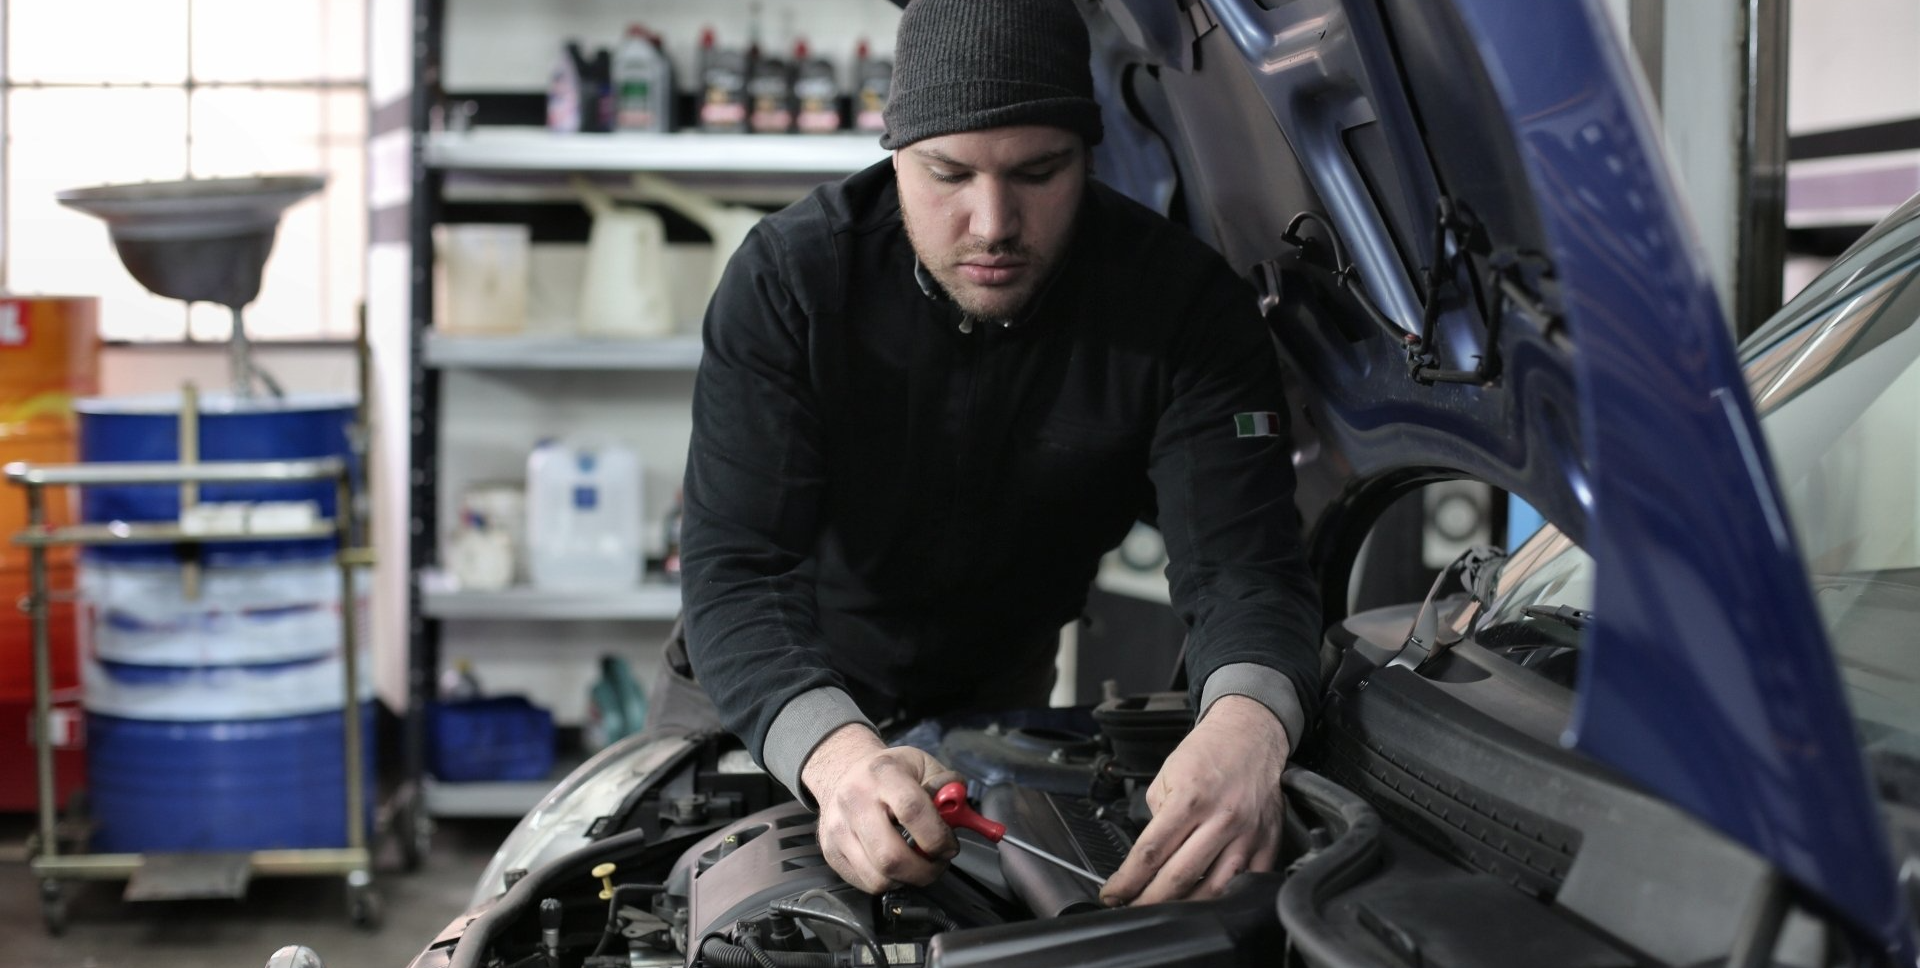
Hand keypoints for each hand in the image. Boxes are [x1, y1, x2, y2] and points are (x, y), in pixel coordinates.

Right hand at [802, 723, 964, 893]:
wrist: (845, 771)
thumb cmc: (889, 771)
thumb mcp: (923, 765)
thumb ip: (948, 788)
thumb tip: (959, 814)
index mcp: (882, 774)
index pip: (912, 810)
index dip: (937, 837)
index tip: (949, 845)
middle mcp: (854, 800)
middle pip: (891, 857)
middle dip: (924, 871)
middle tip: (937, 862)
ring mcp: (838, 829)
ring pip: (878, 878)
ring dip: (907, 879)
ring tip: (917, 863)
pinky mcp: (831, 852)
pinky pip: (866, 883)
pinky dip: (889, 881)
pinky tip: (896, 863)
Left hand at [1099, 696, 1288, 905]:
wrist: (1250, 735)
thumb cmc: (1207, 753)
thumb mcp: (1167, 776)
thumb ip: (1157, 818)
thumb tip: (1149, 858)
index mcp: (1190, 799)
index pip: (1151, 852)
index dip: (1127, 881)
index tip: (1112, 894)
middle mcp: (1222, 819)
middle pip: (1180, 877)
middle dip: (1148, 901)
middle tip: (1131, 911)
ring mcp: (1248, 834)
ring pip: (1215, 889)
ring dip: (1185, 910)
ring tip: (1164, 915)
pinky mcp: (1269, 843)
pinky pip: (1248, 883)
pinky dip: (1225, 900)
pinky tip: (1206, 906)